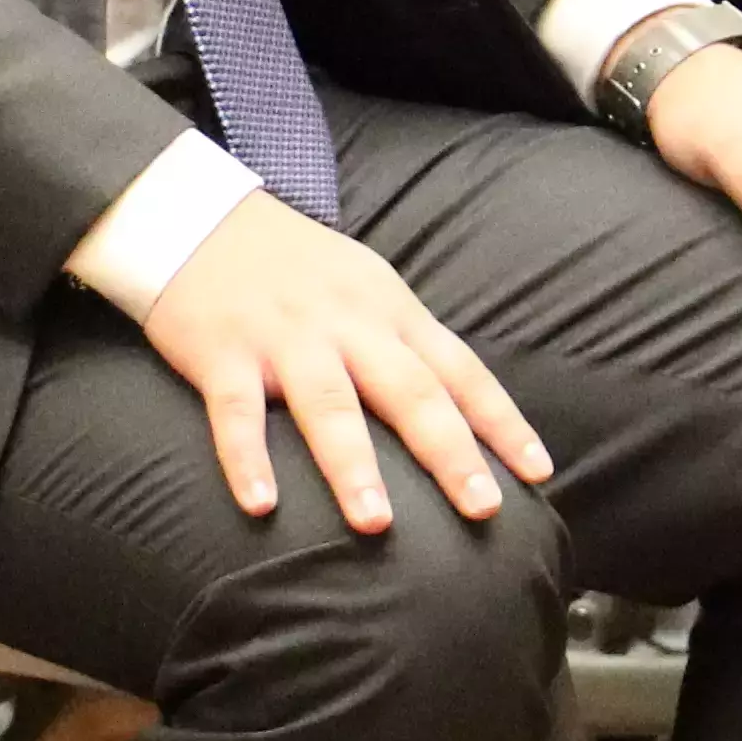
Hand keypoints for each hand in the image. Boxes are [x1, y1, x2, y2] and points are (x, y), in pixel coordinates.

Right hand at [137, 192, 555, 535]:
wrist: (201, 218)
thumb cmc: (297, 268)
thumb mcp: (368, 289)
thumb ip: (408, 347)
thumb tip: (462, 413)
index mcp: (392, 312)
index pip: (461, 371)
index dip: (502, 422)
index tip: (540, 471)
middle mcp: (348, 326)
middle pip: (409, 391)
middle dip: (450, 452)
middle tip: (483, 508)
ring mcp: (286, 340)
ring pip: (328, 405)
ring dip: (354, 465)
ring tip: (377, 521)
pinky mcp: (223, 353)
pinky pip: (234, 413)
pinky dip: (247, 460)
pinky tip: (262, 505)